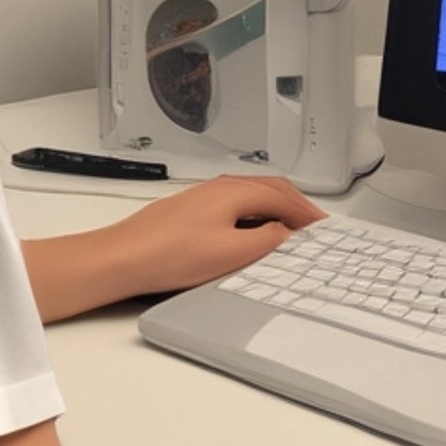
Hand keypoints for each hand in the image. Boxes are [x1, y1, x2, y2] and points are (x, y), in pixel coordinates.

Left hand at [103, 174, 324, 300]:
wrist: (122, 258)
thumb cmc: (168, 254)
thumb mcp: (230, 253)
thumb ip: (265, 241)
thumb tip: (286, 234)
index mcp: (234, 191)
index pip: (284, 197)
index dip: (308, 213)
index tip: (324, 228)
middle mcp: (220, 187)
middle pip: (270, 189)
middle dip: (296, 205)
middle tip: (314, 226)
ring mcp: (204, 197)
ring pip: (252, 195)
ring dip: (276, 208)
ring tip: (290, 229)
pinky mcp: (192, 210)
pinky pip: (236, 205)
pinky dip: (256, 214)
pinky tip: (253, 232)